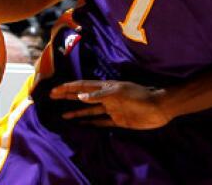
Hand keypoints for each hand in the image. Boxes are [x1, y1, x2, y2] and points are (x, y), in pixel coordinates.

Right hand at [50, 80, 170, 129]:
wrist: (159, 107)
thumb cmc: (139, 97)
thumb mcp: (119, 93)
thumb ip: (100, 95)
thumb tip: (79, 97)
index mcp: (106, 87)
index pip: (83, 87)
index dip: (68, 88)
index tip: (53, 90)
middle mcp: (106, 97)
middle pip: (83, 97)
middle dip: (67, 97)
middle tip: (52, 98)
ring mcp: (112, 109)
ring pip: (89, 110)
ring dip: (76, 111)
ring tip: (62, 116)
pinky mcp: (118, 120)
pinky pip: (100, 122)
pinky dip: (90, 123)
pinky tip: (82, 124)